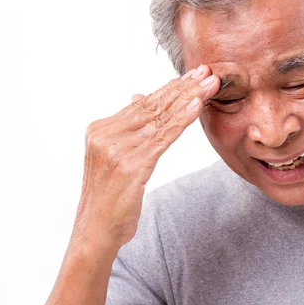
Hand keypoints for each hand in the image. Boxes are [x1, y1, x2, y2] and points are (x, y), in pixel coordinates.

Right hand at [72, 65, 218, 248]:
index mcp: (100, 130)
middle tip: (206, 72)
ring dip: (188, 99)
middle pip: (152, 106)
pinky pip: (162, 139)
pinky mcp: (131, 167)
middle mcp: (105, 136)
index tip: (191, 75)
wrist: (95, 232)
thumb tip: (137, 97)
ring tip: (209, 85)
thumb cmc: (108, 197)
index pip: (142, 104)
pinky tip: (196, 107)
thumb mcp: (113, 157)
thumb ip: (126, 128)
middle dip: (182, 87)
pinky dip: (181, 121)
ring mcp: (116, 150)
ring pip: (159, 119)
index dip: (169, 88)